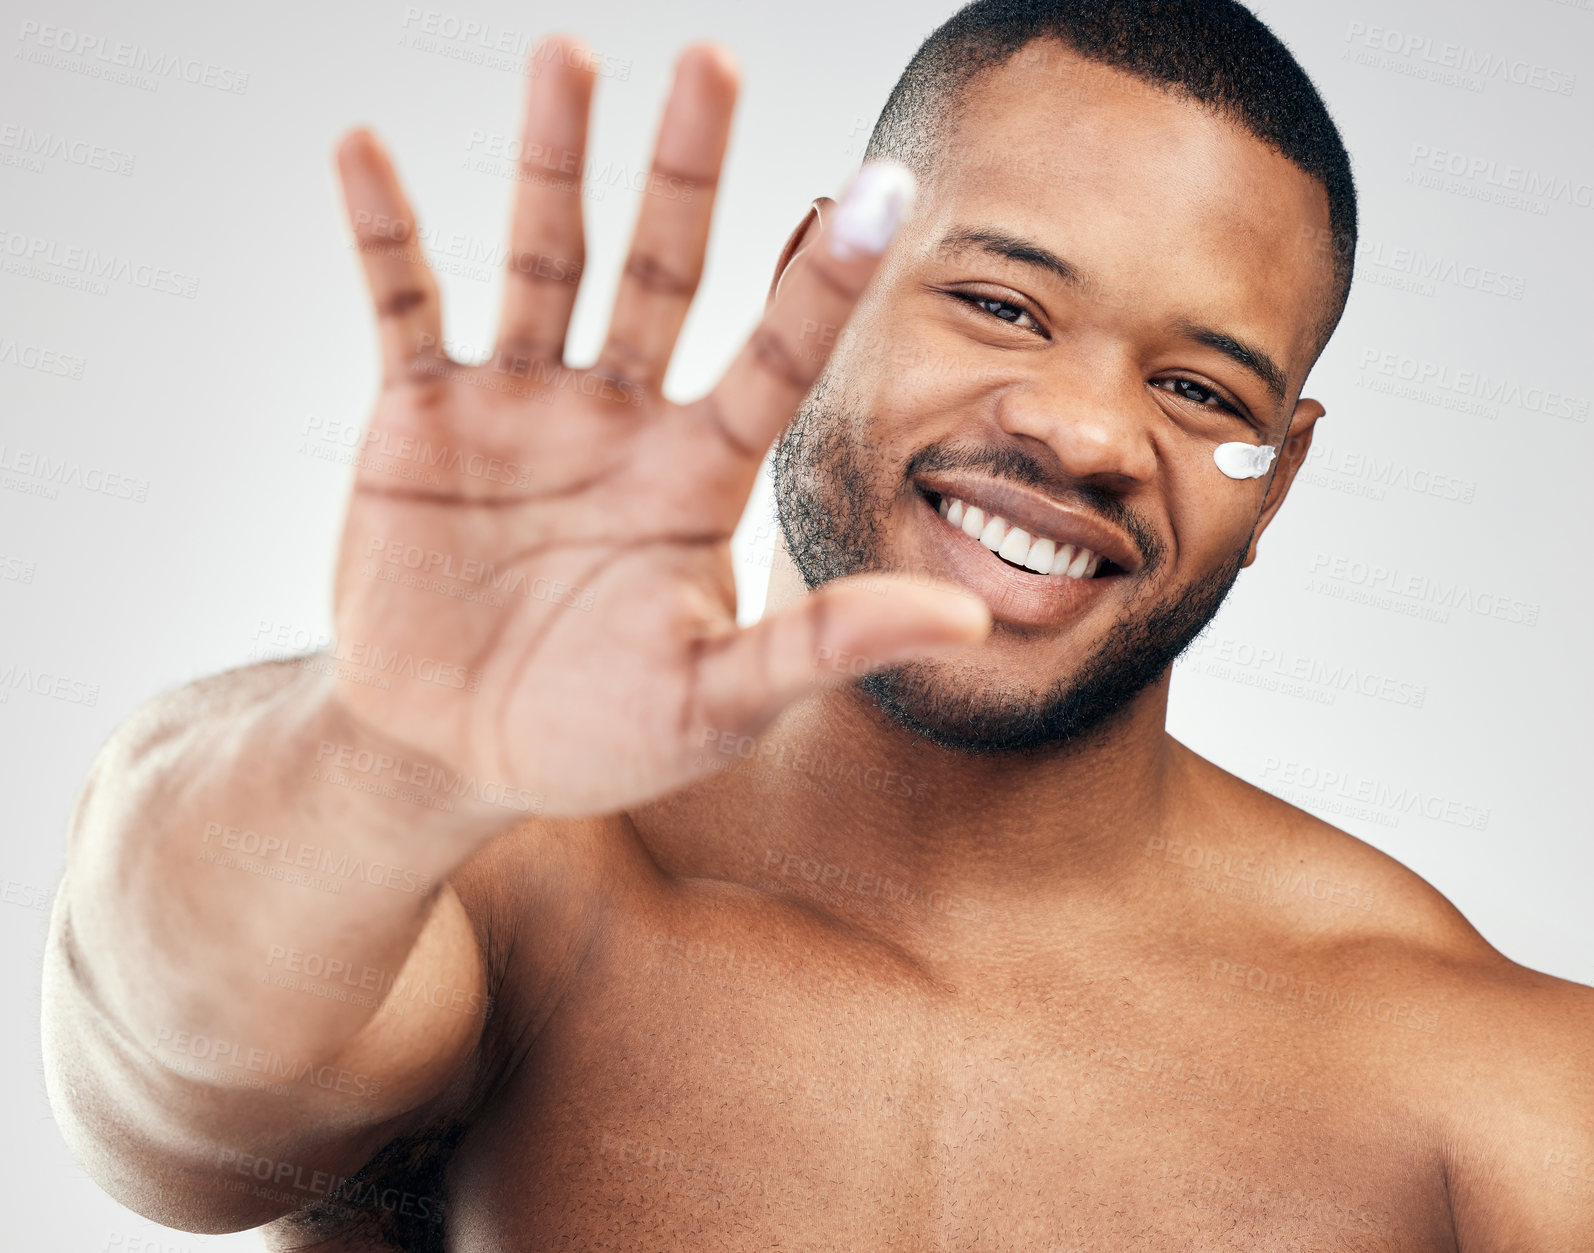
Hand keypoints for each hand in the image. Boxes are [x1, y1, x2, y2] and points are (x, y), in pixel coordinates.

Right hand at [327, 35, 988, 817]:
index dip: (826, 279)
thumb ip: (827, 646)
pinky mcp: (420, 420)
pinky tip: (363, 151)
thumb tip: (970, 620)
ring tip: (570, 57)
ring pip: (545, 261)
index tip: (881, 187)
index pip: (777, 356)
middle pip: (663, 269)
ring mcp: (520, 407)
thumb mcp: (720, 700)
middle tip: (714, 60)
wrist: (452, 753)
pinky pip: (403, 308)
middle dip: (687, 171)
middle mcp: (621, 418)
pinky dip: (384, 235)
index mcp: (699, 474)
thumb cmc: (599, 735)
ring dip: (552, 162)